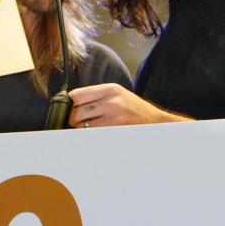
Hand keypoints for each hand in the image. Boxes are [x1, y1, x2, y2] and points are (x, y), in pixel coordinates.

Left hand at [68, 83, 187, 128]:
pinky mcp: (115, 130)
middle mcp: (111, 101)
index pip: (76, 94)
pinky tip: (94, 134)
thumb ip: (96, 97)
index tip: (67, 109)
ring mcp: (113, 117)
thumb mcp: (118, 95)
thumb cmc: (135, 110)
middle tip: (77, 123)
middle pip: (75, 111)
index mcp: (109, 89)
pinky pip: (92, 134)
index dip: (68, 103)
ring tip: (87, 129)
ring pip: (81, 125)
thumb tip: (71, 104)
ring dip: (79, 129)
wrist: (156, 123)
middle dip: (72, 119)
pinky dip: (88, 136)